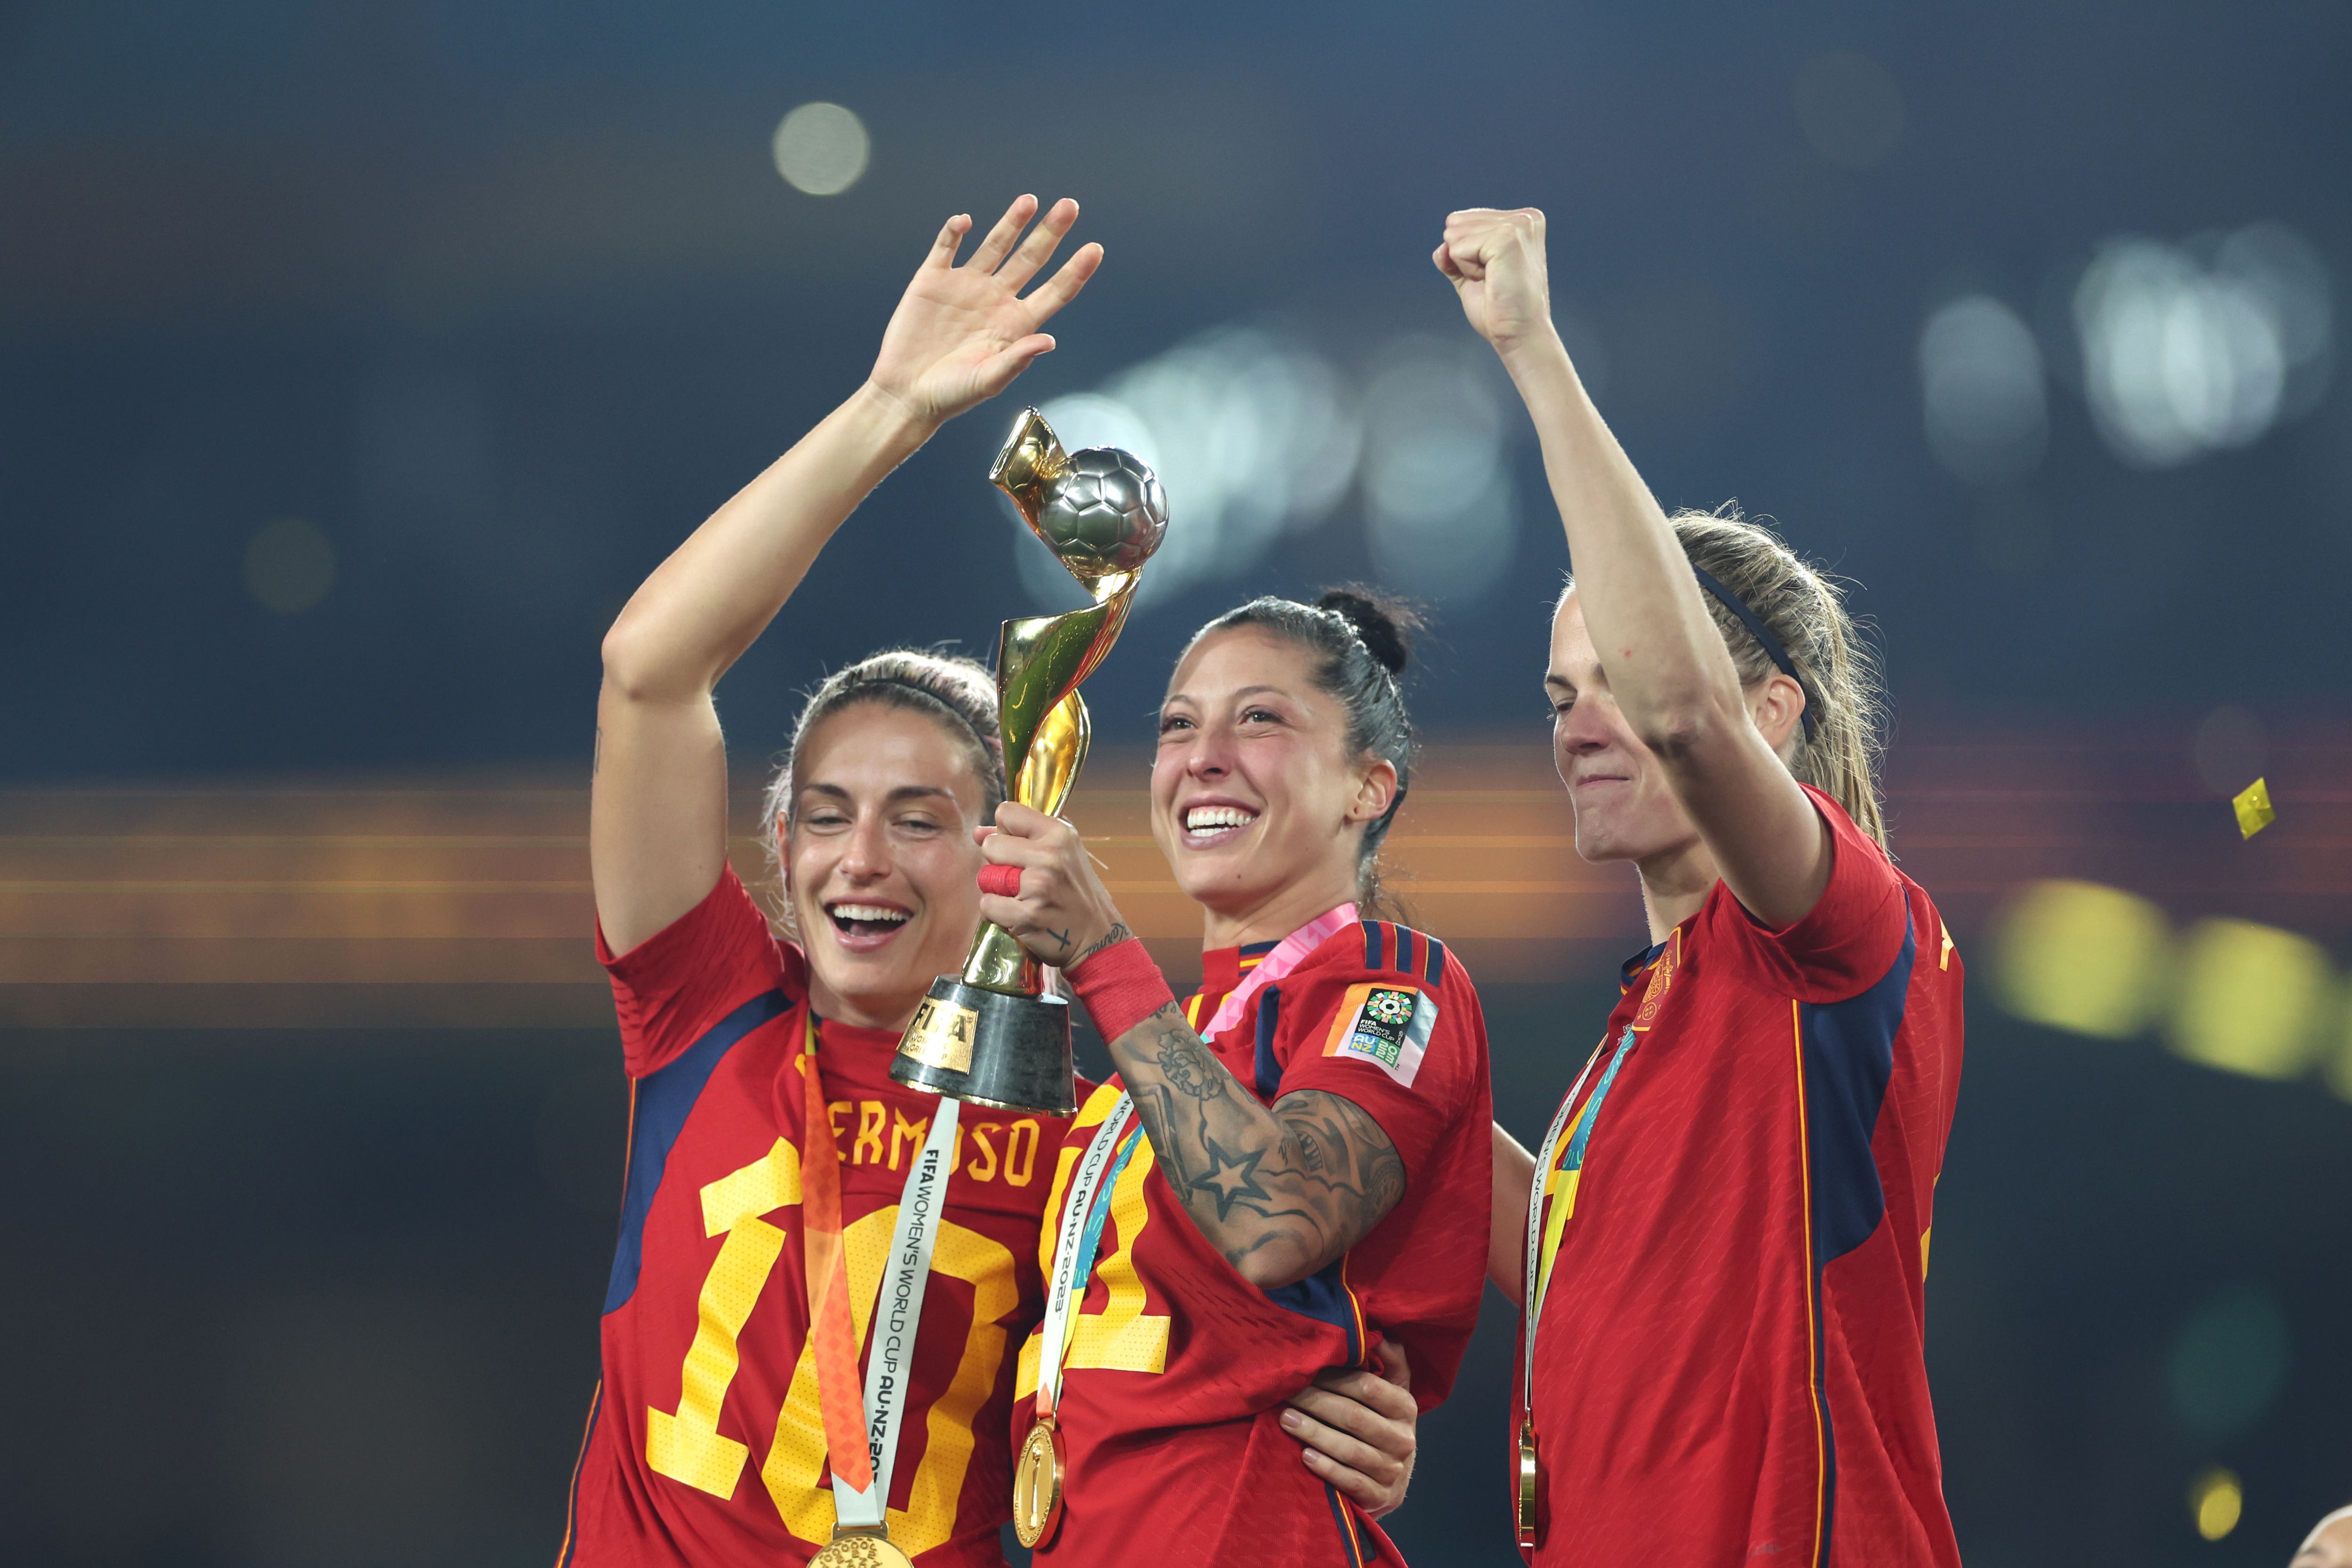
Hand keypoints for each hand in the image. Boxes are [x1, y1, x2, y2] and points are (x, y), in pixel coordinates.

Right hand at [867, 195, 1104, 426]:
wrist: (906, 393)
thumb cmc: (951, 395)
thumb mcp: (988, 381)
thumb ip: (1017, 359)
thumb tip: (1049, 341)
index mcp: (1016, 323)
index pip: (1054, 291)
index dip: (1075, 270)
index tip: (1095, 249)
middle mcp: (996, 299)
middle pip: (1031, 259)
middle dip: (1050, 233)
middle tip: (1069, 206)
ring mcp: (966, 286)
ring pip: (996, 246)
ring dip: (1012, 223)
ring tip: (1029, 201)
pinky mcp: (933, 280)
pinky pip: (946, 248)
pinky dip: (954, 232)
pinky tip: (965, 222)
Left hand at [975, 801, 1124, 968]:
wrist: (1097, 937)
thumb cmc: (1076, 893)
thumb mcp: (1062, 854)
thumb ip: (1023, 837)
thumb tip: (978, 833)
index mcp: (1060, 834)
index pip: (1007, 813)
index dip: (1004, 831)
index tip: (1017, 848)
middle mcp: (1050, 856)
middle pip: (991, 845)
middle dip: (998, 863)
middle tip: (1021, 879)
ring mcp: (1038, 886)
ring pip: (986, 876)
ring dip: (997, 889)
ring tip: (1023, 898)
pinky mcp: (1027, 915)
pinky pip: (987, 905)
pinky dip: (997, 912)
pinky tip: (1019, 915)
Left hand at [1279, 1342, 1416, 1518]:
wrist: (1391, 1478)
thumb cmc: (1381, 1424)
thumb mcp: (1392, 1391)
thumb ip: (1389, 1361)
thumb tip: (1379, 1334)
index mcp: (1406, 1408)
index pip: (1368, 1387)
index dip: (1334, 1378)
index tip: (1304, 1370)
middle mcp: (1405, 1439)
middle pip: (1354, 1417)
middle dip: (1316, 1403)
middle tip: (1285, 1394)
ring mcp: (1394, 1471)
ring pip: (1350, 1449)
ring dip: (1314, 1433)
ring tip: (1285, 1419)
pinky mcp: (1381, 1498)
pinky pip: (1350, 1481)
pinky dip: (1326, 1468)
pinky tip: (1304, 1455)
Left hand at [1433, 206, 1554, 355]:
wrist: (1518, 333)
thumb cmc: (1500, 308)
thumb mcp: (1470, 274)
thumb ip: (1453, 255)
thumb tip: (1440, 248)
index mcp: (1521, 220)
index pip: (1463, 220)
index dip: (1466, 253)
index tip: (1492, 274)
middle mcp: (1524, 217)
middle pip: (1456, 223)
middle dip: (1464, 257)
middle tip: (1492, 279)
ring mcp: (1517, 225)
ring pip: (1455, 235)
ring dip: (1466, 265)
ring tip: (1493, 280)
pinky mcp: (1507, 238)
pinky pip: (1458, 249)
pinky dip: (1467, 271)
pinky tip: (1491, 280)